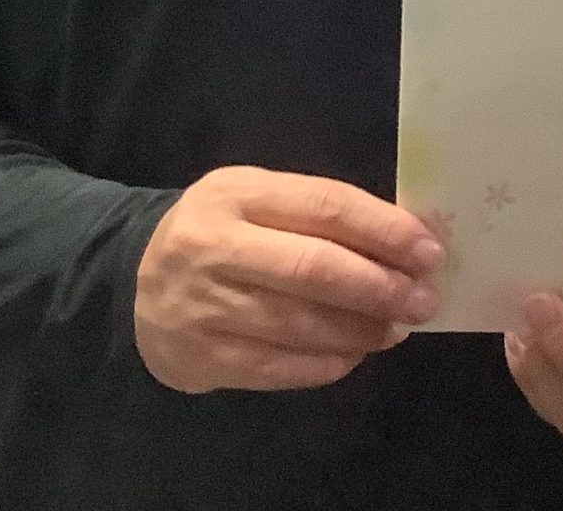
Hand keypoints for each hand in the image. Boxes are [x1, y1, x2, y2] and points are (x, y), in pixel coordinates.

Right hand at [134, 165, 441, 393]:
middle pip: (313, 269)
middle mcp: (214, 246)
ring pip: (298, 324)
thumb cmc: (221, 234)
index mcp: (237, 193)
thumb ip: (320, 216)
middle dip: (379, 287)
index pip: (325, 206)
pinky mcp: (200, 358)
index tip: (430, 251)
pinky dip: (326, 364)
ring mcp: (203, 306)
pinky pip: (277, 368)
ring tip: (396, 329)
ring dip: (360, 330)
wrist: (132, 284)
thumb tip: (405, 244)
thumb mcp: (258, 201)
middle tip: (422, 300)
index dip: (384, 230)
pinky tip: (354, 355)